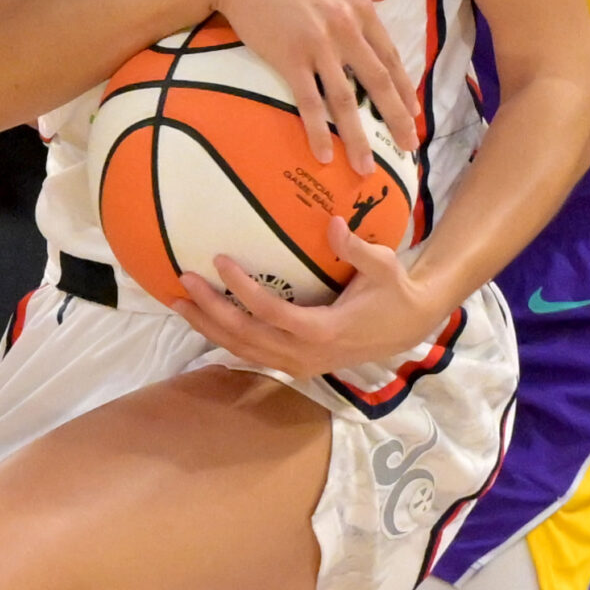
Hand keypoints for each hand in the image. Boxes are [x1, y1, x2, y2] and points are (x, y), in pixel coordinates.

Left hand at [173, 219, 454, 376]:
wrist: (410, 325)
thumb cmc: (395, 291)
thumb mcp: (385, 267)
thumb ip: (359, 250)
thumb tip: (334, 224)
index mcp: (325, 331)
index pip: (272, 313)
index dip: (242, 289)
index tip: (219, 260)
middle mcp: (307, 354)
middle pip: (247, 337)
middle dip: (211, 311)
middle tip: (183, 283)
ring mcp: (300, 364)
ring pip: (245, 351)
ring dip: (210, 328)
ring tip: (179, 303)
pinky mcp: (297, 365)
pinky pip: (253, 355)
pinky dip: (226, 339)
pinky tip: (203, 322)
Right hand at [194, 0, 416, 155]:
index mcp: (359, 7)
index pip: (389, 57)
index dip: (402, 89)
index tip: (411, 114)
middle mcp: (346, 28)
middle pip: (378, 83)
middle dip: (395, 120)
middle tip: (408, 148)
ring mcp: (318, 46)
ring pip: (346, 101)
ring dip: (358, 138)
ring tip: (366, 168)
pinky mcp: (289, 59)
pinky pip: (309, 102)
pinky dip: (318, 131)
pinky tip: (324, 154)